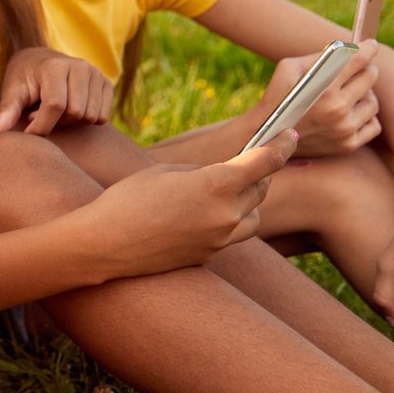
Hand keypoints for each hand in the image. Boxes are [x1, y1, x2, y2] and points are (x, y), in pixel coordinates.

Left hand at [0, 47, 113, 135]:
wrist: (40, 61)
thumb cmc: (23, 79)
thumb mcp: (12, 92)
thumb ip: (6, 111)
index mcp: (55, 66)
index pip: (55, 105)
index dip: (41, 126)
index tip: (28, 132)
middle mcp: (80, 66)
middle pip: (75, 113)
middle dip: (55, 122)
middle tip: (38, 115)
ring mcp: (96, 73)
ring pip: (90, 117)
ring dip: (70, 122)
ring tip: (52, 112)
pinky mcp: (107, 83)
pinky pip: (103, 117)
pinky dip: (85, 120)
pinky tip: (69, 110)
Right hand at [87, 130, 296, 277]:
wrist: (104, 245)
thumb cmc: (127, 200)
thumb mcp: (165, 172)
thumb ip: (201, 172)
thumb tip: (220, 176)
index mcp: (216, 184)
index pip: (265, 162)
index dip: (281, 146)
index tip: (288, 137)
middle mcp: (225, 214)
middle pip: (261, 189)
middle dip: (256, 173)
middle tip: (243, 163)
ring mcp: (219, 239)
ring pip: (253, 216)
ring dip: (247, 202)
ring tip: (224, 194)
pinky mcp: (209, 256)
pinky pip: (231, 235)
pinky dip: (226, 222)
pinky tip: (199, 216)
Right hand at [256, 42, 380, 157]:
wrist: (267, 139)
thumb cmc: (277, 98)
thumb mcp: (288, 69)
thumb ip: (318, 57)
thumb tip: (345, 50)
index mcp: (323, 87)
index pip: (357, 60)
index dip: (368, 48)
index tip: (371, 45)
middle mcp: (337, 109)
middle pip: (370, 77)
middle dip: (365, 69)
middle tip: (358, 68)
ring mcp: (344, 129)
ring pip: (373, 102)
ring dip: (366, 94)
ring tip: (351, 93)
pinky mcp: (348, 145)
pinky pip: (373, 125)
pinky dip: (366, 117)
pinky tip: (351, 113)